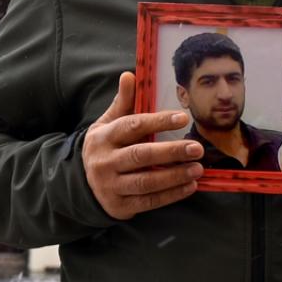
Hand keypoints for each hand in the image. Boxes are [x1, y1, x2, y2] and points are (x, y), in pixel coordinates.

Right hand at [83, 72, 204, 219]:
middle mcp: (104, 161)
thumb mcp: (107, 124)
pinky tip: (190, 186)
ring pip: (146, 181)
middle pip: (141, 155)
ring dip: (174, 176)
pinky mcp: (119, 206)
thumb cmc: (105, 148)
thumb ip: (123, 102)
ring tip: (197, 169)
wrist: (83, 185)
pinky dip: (171, 195)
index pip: (132, 126)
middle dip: (171, 152)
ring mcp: (111, 186)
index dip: (158, 122)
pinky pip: (148, 201)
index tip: (182, 118)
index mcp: (103, 137)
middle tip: (197, 148)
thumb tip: (129, 75)